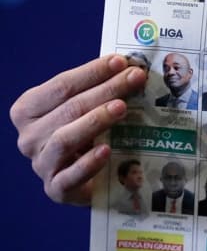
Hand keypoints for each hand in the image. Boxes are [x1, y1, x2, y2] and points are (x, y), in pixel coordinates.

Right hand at [10, 55, 147, 204]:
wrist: (80, 180)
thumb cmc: (82, 136)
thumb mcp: (83, 109)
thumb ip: (97, 89)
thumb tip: (130, 67)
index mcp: (28, 109)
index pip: (61, 86)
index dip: (92, 72)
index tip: (121, 61)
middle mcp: (28, 136)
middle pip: (68, 108)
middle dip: (105, 90)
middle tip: (134, 78)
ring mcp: (41, 164)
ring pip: (65, 138)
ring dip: (95, 120)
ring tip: (121, 108)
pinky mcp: (56, 189)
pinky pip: (70, 176)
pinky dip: (88, 162)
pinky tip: (107, 150)